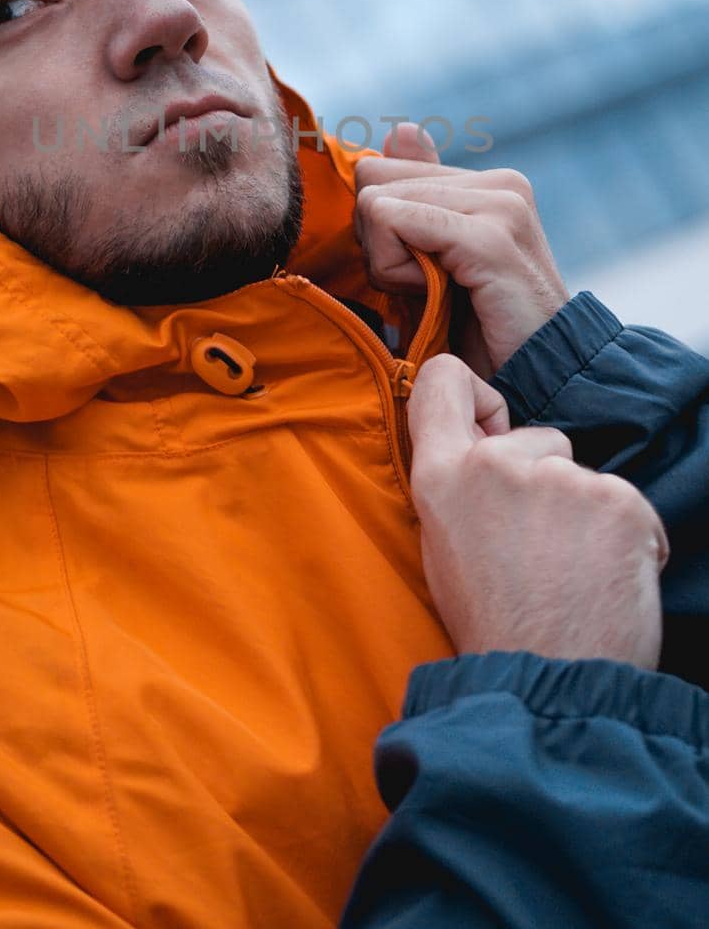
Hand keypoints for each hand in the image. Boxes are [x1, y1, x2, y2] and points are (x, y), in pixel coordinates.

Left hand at [353, 122, 569, 373]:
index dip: (381, 230)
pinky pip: (394, 222)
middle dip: (379, 242)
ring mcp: (502, 204)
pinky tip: (440, 297)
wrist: (538, 384)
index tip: (419, 272)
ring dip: (389, 263)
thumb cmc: (482, 334)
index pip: (380, 170)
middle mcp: (501, 182)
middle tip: (426, 286)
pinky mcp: (492, 236)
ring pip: (376, 203)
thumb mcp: (438, 261)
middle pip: (372, 180)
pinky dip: (395, 269)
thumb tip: (401, 130)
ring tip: (441, 295)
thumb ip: (421, 196)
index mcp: (489, 183)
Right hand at [408, 355, 669, 668]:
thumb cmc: (495, 628)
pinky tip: (606, 581)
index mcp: (443, 475)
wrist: (549, 688)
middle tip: (539, 550)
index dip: (474, 396)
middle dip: (546, 479)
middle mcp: (497, 463)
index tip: (492, 424)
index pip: (443, 379)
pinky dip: (627, 539)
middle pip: (537, 436)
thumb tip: (481, 447)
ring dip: (586, 515)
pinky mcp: (618, 500)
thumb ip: (458, 486)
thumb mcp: (442, 547)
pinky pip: (627, 504)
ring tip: (572, 575)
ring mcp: (560, 479)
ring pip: (583, 476)